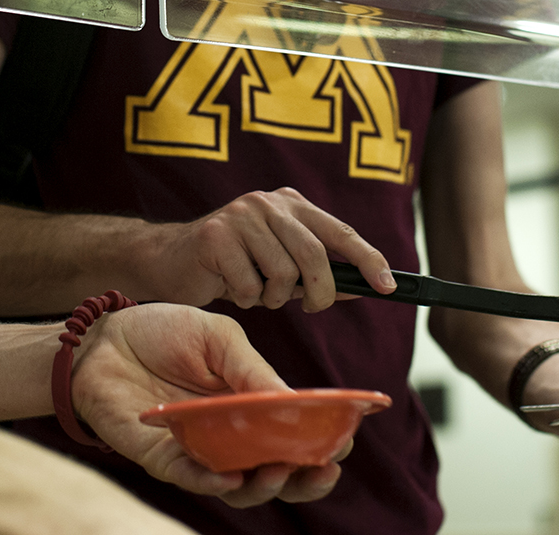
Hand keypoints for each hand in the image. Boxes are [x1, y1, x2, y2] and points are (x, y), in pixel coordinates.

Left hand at [68, 303, 348, 506]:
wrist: (103, 336)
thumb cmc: (165, 333)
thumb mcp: (221, 340)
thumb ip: (253, 371)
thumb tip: (293, 402)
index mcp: (252, 410)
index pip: (296, 439)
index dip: (323, 447)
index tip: (345, 441)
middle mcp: (230, 438)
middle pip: (276, 475)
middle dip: (306, 480)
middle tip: (325, 469)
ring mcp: (196, 451)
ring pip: (238, 487)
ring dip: (264, 486)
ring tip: (280, 471)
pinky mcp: (159, 457)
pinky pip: (189, 478)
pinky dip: (211, 482)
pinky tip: (230, 476)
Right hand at [139, 188, 396, 310]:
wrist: (169, 261)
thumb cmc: (234, 266)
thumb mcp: (283, 267)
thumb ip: (321, 274)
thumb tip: (366, 286)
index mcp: (291, 205)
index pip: (341, 231)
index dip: (368, 259)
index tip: (389, 286)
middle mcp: (268, 203)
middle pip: (314, 255)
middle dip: (321, 291)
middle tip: (314, 306)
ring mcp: (240, 215)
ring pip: (282, 273)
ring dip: (274, 298)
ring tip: (256, 292)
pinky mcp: (214, 235)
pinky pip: (250, 286)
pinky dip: (246, 299)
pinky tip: (230, 287)